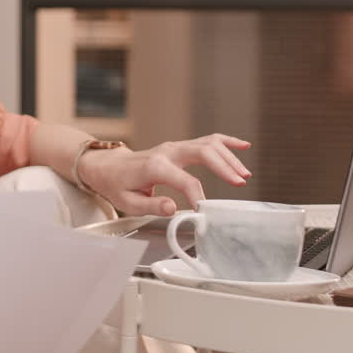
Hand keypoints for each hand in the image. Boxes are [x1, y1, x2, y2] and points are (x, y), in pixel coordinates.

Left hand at [80, 134, 251, 215]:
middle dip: (224, 167)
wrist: (107, 167)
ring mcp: (174, 147)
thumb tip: (174, 208)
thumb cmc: (117, 185)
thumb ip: (151, 206)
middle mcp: (167, 152)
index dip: (199, 197)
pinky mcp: (180, 147)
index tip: (206, 212)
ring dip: (229, 157)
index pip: (185, 181)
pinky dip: (226, 142)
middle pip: (203, 152)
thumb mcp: (127, 202)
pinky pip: (207, 140)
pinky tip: (243, 146)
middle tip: (240, 183)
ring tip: (244, 174)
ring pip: (208, 144)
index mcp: (154, 167)